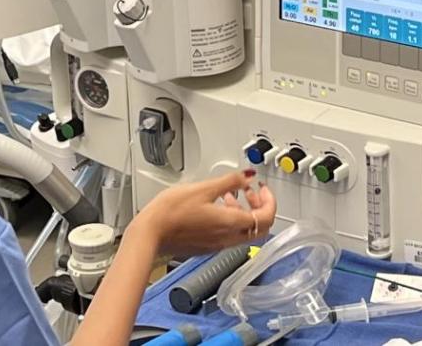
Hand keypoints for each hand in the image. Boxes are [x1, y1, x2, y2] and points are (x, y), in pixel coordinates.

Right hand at [129, 170, 276, 257]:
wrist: (150, 234)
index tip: (264, 188)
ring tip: (235, 195)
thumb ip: (230, 181)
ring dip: (245, 211)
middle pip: (260, 227)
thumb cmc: (171, 212)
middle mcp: (227, 238)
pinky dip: (232, 219)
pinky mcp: (207, 246)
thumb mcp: (204, 188)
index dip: (270, 200)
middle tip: (254, 191)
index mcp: (230, 223)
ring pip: (245, 231)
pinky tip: (218, 206)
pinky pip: (229, 235)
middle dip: (261, 207)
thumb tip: (248, 175)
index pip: (266, 217)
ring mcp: (217, 244)